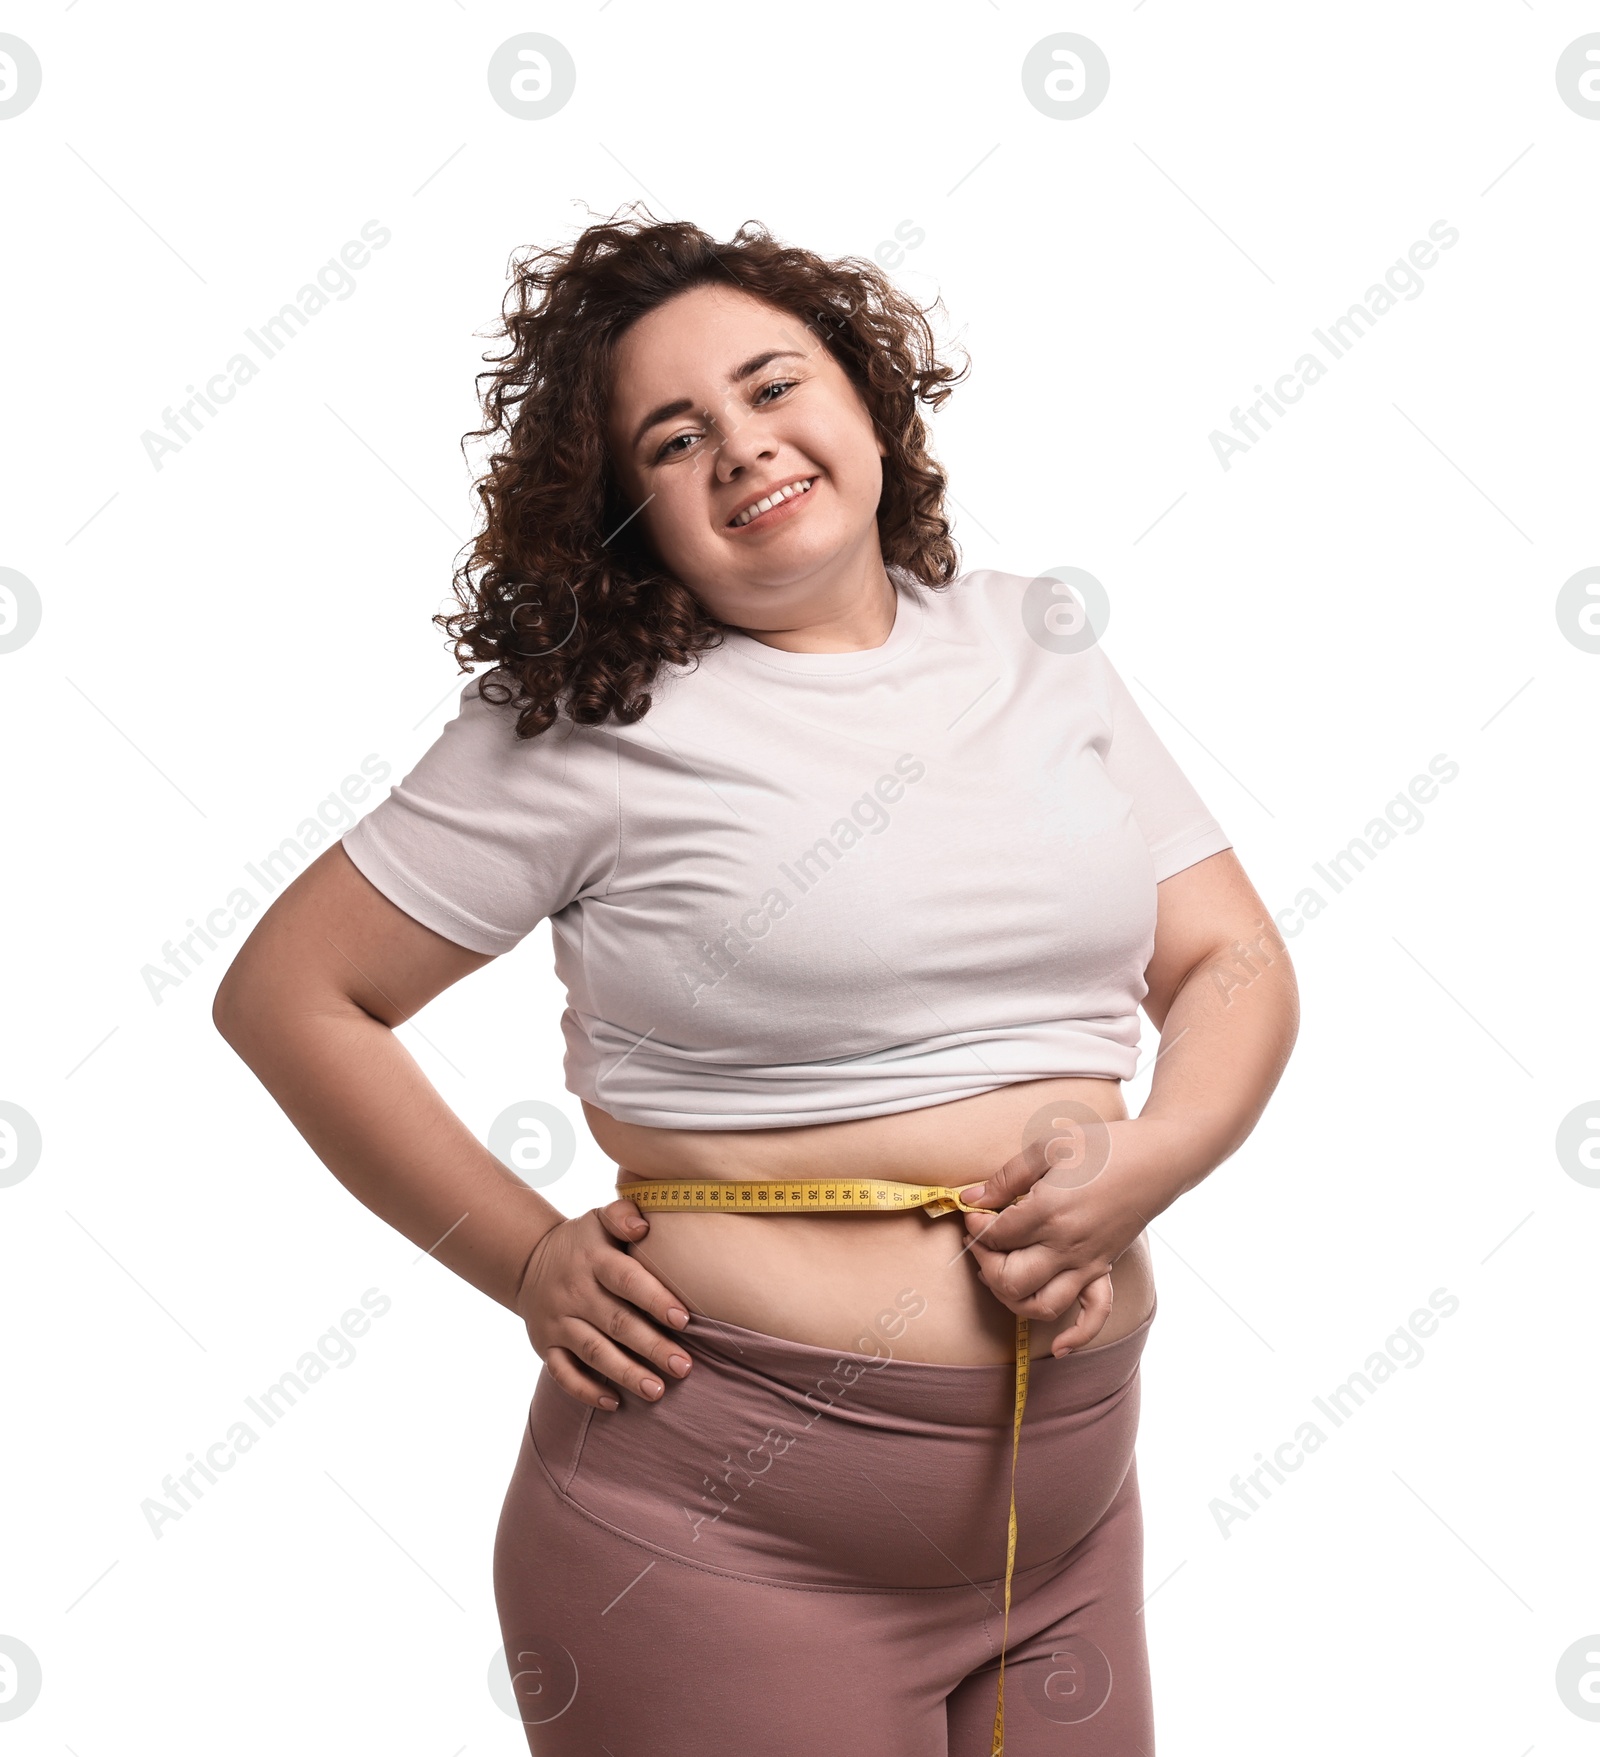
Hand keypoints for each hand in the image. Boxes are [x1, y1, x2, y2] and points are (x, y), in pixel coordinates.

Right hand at [516, 1198, 694, 1410]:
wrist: (528, 1260)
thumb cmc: (583, 1242)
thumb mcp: (599, 1219)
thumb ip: (623, 1215)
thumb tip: (643, 1226)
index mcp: (593, 1259)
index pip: (626, 1280)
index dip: (655, 1300)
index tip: (684, 1320)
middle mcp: (574, 1292)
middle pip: (616, 1322)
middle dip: (652, 1346)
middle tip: (684, 1366)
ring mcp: (557, 1321)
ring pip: (593, 1352)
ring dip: (626, 1373)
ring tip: (657, 1390)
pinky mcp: (545, 1345)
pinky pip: (563, 1373)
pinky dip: (586, 1391)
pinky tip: (614, 1403)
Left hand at [956, 1117, 1163, 1356]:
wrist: (1159, 1158)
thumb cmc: (1104, 1147)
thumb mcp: (1050, 1147)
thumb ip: (1007, 1176)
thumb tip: (970, 1200)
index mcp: (1049, 1212)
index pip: (997, 1236)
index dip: (976, 1226)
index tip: (974, 1212)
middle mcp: (1067, 1246)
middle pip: (1010, 1279)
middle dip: (984, 1263)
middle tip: (980, 1241)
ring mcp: (1088, 1263)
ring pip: (1041, 1305)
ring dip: (1012, 1298)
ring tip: (1001, 1273)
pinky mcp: (1104, 1270)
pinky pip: (1094, 1315)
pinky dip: (1076, 1337)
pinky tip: (1058, 1346)